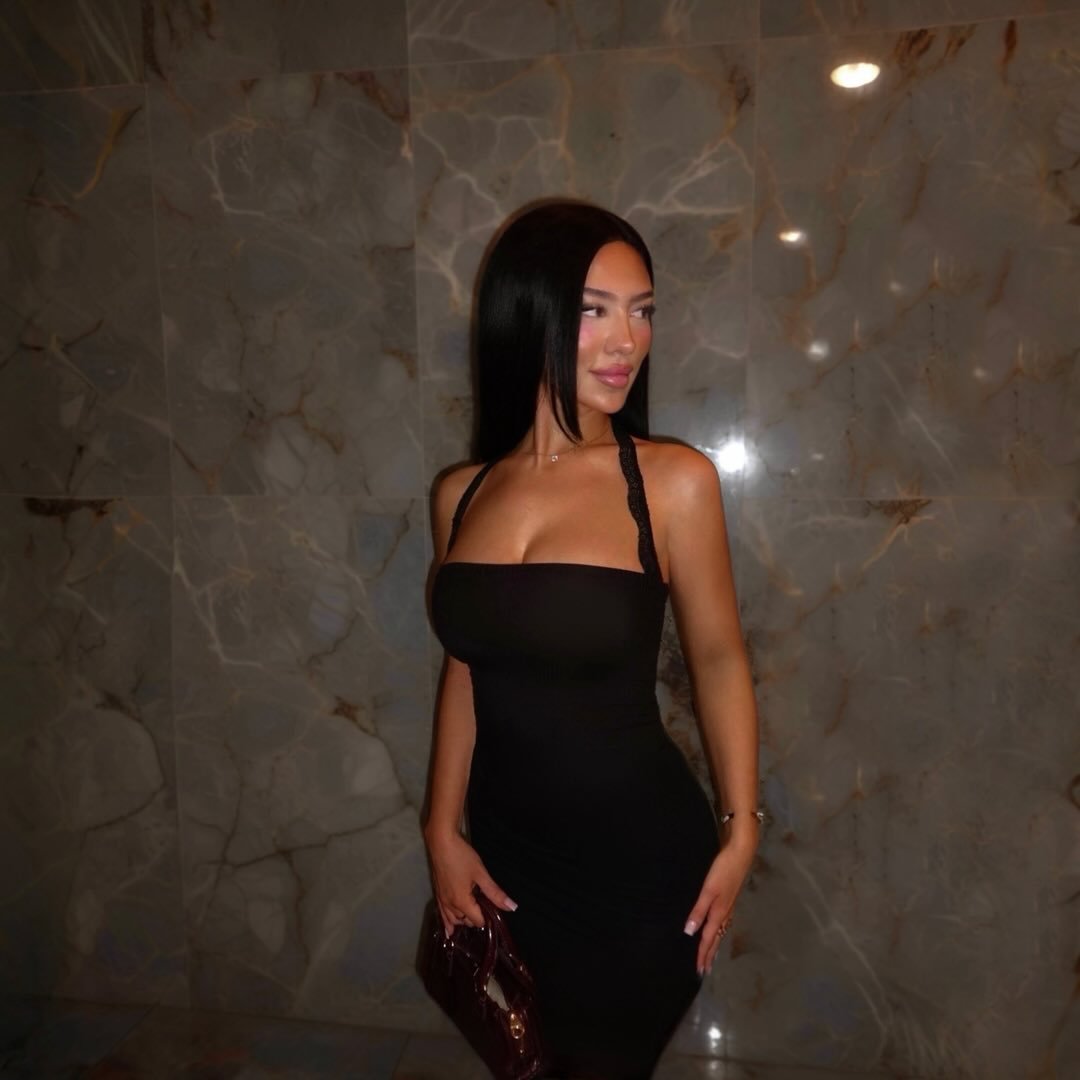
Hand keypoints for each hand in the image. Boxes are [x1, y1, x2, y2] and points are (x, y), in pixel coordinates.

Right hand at [424, 829, 516, 937]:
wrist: (441, 842)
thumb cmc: (462, 857)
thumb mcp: (481, 874)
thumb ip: (495, 893)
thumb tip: (513, 908)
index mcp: (462, 903)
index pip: (478, 921)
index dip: (487, 917)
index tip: (493, 907)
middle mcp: (450, 906)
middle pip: (466, 921)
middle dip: (476, 917)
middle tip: (485, 904)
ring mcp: (442, 901)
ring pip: (454, 920)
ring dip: (463, 920)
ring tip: (472, 915)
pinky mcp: (437, 894)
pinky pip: (442, 915)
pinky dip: (447, 923)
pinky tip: (449, 930)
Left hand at [683, 841, 754, 975]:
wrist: (740, 854)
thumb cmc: (723, 870)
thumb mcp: (708, 890)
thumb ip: (698, 910)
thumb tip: (689, 932)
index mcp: (718, 913)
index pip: (708, 939)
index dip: (702, 954)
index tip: (698, 970)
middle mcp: (725, 913)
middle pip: (715, 938)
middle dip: (709, 954)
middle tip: (704, 970)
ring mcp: (728, 906)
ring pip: (720, 931)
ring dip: (714, 945)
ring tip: (710, 956)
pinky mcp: (729, 898)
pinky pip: (722, 922)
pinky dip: (718, 932)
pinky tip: (717, 929)